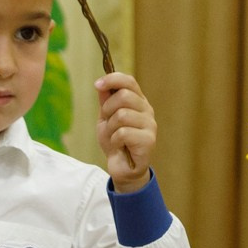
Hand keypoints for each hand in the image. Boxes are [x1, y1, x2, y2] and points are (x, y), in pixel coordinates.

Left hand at [96, 73, 155, 192]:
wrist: (121, 168)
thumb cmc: (115, 142)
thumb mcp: (105, 119)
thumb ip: (105, 101)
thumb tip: (102, 84)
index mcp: (138, 102)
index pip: (129, 81)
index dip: (113, 79)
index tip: (97, 84)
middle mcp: (147, 111)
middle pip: (124, 96)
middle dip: (107, 109)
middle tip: (107, 123)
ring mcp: (150, 125)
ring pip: (122, 115)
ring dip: (111, 128)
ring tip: (114, 138)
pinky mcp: (149, 141)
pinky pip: (123, 133)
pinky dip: (115, 141)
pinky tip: (119, 147)